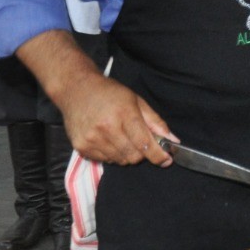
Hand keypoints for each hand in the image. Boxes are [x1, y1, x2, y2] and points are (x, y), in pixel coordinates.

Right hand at [58, 72, 174, 166]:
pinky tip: (108, 140)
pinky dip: (112, 155)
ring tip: (121, 137)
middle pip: (133, 156)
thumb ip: (156, 122)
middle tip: (140, 141)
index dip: (158, 155)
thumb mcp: (137, 101)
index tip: (166, 160)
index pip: (144, 143)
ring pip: (120, 160)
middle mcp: (106, 128)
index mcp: (124, 115)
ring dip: (126, 154)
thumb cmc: (109, 93)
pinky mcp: (81, 147)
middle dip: (142, 153)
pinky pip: (105, 160)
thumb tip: (173, 140)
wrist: (76, 89)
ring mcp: (91, 139)